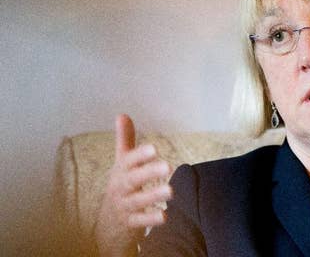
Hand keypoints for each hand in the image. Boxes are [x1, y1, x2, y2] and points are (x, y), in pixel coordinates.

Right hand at [95, 114, 172, 256]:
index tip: (154, 149)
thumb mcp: (122, 164)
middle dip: (148, 173)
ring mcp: (124, 206)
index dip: (140, 155)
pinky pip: (139, 222)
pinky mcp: (129, 224)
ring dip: (153, 195)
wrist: (108, 223)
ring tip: (171, 191)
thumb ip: (125, 141)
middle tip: (168, 166)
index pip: (128, 162)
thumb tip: (122, 114)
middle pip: (132, 180)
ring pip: (137, 201)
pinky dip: (150, 219)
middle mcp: (120, 188)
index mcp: (120, 172)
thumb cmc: (120, 186)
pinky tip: (165, 216)